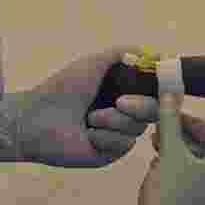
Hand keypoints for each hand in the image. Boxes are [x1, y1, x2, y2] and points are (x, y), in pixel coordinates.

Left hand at [0, 46, 159, 167]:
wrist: (38, 119)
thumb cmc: (63, 88)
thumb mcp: (93, 63)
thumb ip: (123, 53)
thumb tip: (155, 52)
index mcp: (121, 89)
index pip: (153, 89)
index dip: (162, 88)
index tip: (166, 84)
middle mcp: (123, 111)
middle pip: (154, 110)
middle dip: (140, 105)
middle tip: (120, 102)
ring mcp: (117, 132)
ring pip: (139, 128)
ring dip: (114, 121)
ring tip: (90, 119)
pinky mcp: (110, 152)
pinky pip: (125, 144)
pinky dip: (106, 137)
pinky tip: (88, 134)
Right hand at [135, 93, 204, 204]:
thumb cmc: (167, 190)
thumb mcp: (168, 151)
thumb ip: (170, 121)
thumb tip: (171, 93)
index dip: (194, 122)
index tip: (175, 115)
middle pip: (204, 153)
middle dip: (182, 138)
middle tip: (162, 130)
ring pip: (195, 169)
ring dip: (177, 155)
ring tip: (156, 148)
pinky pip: (189, 186)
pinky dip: (176, 173)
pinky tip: (156, 171)